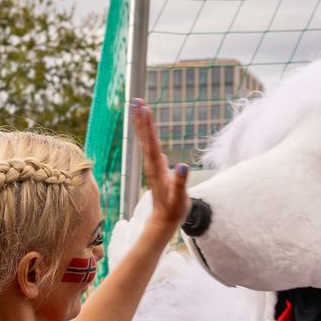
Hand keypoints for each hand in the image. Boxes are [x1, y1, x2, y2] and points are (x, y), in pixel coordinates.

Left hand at [130, 100, 192, 234]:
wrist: (164, 219)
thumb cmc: (174, 208)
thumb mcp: (179, 196)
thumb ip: (180, 181)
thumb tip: (183, 165)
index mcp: (156, 167)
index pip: (151, 141)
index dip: (147, 124)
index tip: (143, 108)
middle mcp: (151, 163)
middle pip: (145, 137)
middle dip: (141, 118)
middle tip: (136, 100)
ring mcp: (152, 165)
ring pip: (145, 140)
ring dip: (142, 123)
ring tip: (139, 108)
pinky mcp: (155, 167)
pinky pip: (149, 145)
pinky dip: (147, 134)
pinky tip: (147, 128)